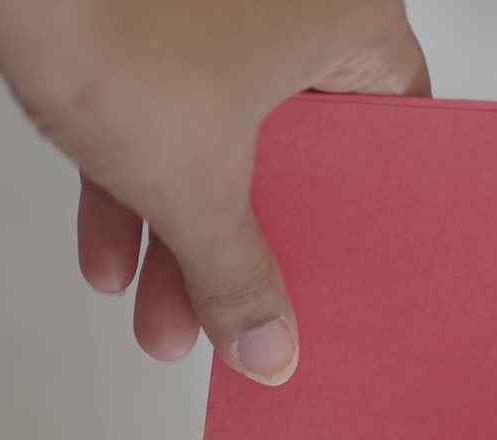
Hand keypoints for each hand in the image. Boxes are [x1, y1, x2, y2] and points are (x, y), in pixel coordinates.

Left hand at [0, 0, 428, 383]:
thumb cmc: (118, 21)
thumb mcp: (197, 182)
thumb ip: (238, 276)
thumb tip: (269, 348)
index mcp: (347, 17)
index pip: (386, 131)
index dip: (360, 212)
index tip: (339, 272)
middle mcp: (290, 5)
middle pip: (293, 156)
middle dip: (249, 248)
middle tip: (240, 315)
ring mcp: (217, 11)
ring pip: (219, 142)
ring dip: (183, 235)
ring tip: (163, 320)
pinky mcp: (144, 22)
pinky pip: (160, 116)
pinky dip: (135, 186)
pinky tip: (111, 259)